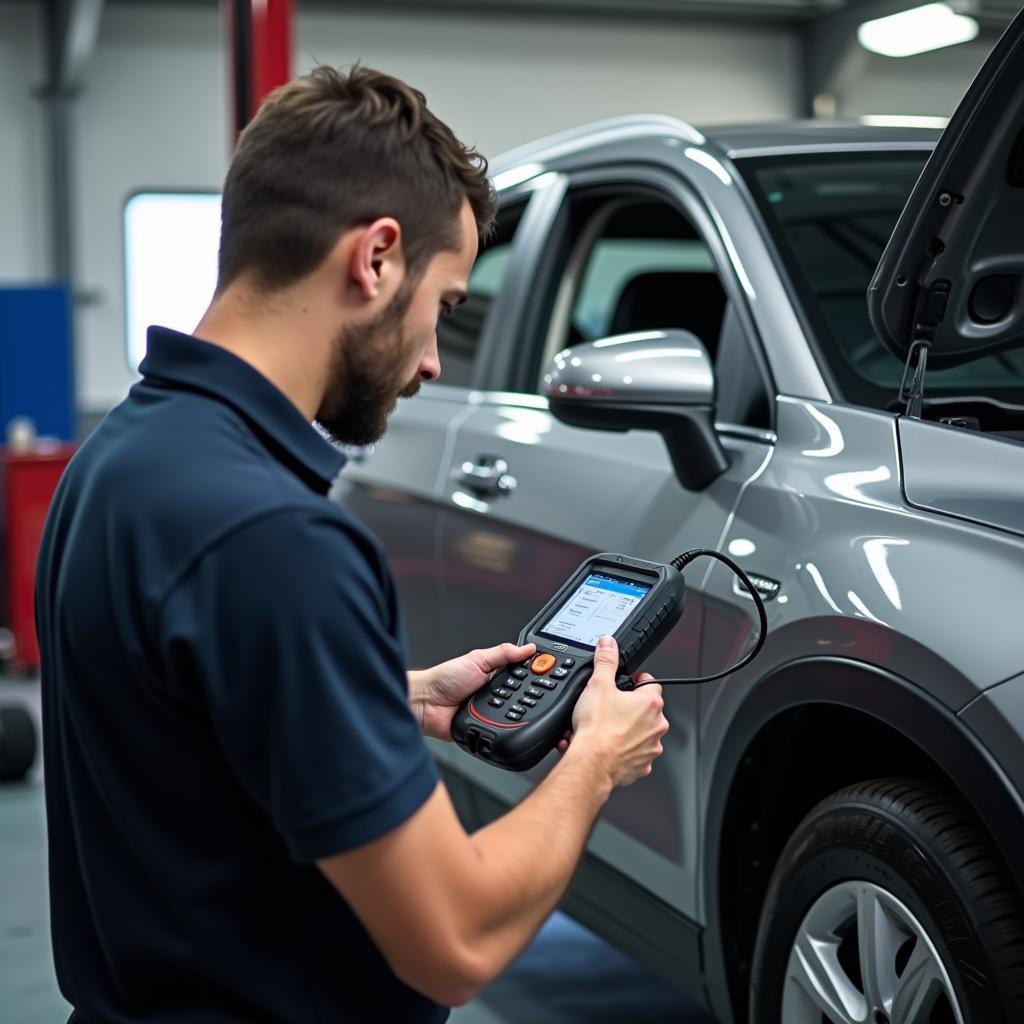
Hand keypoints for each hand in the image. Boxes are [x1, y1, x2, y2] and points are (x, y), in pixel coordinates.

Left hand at [409, 641, 535, 741]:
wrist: (425, 703)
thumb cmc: (444, 678)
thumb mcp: (477, 659)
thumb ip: (503, 653)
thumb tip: (528, 647)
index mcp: (495, 674)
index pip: (522, 673)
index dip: (535, 672)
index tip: (550, 671)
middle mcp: (494, 694)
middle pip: (522, 696)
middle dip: (531, 695)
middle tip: (541, 690)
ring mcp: (491, 712)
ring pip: (514, 714)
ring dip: (517, 712)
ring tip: (522, 706)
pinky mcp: (486, 729)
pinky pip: (501, 730)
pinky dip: (505, 728)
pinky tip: (508, 724)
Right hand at [568, 635, 667, 787]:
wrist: (591, 764)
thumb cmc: (597, 729)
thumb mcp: (598, 684)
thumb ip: (605, 661)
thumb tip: (608, 644)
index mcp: (650, 703)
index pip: (651, 683)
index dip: (637, 680)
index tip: (628, 682)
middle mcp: (656, 726)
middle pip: (644, 709)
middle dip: (627, 708)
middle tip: (607, 708)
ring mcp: (650, 748)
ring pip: (639, 733)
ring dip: (624, 730)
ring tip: (602, 729)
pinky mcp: (641, 766)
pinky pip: (633, 755)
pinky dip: (621, 751)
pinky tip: (604, 746)